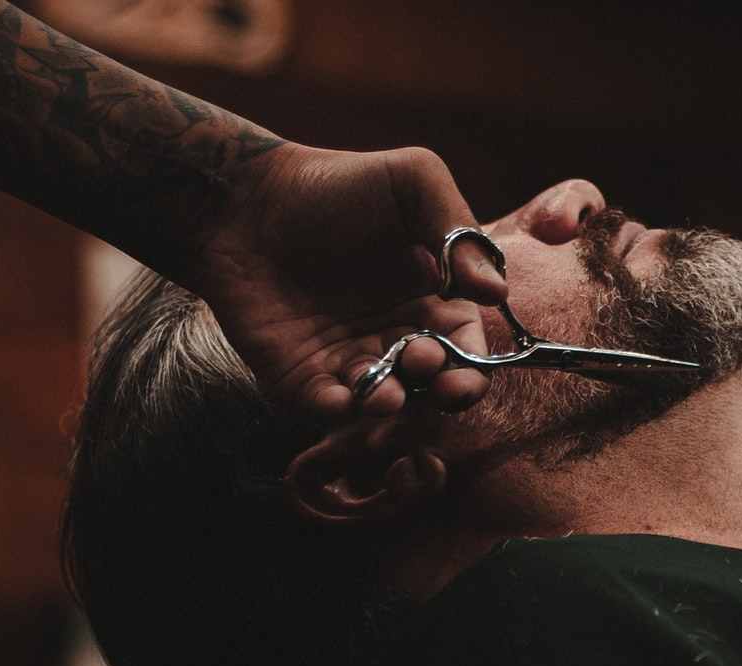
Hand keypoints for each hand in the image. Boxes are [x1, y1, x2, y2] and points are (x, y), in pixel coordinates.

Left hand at [189, 141, 508, 422]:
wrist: (246, 200)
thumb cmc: (334, 184)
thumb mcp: (412, 181)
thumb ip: (459, 230)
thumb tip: (495, 293)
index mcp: (431, 301)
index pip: (465, 348)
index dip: (471, 366)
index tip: (465, 370)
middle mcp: (395, 337)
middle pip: (430, 383)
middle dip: (435, 387)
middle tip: (420, 364)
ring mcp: (348, 360)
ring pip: (382, 400)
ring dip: (389, 403)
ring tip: (384, 393)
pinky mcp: (301, 377)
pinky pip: (326, 406)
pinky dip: (337, 409)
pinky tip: (340, 398)